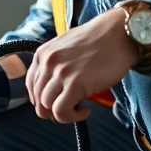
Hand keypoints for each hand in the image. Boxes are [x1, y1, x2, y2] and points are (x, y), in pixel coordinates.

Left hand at [27, 6, 138, 122]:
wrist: (120, 34)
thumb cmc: (99, 41)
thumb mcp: (67, 48)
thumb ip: (56, 65)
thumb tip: (53, 89)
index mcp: (43, 54)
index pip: (31, 86)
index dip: (43, 99)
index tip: (56, 102)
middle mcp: (47, 63)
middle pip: (37, 100)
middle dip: (52, 110)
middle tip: (70, 108)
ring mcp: (60, 73)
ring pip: (46, 108)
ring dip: (63, 114)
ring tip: (80, 108)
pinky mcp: (75, 83)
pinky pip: (61, 112)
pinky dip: (72, 117)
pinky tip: (85, 110)